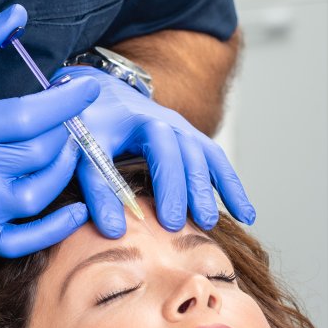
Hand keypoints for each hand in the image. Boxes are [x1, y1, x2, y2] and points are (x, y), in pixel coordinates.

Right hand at [0, 5, 100, 256]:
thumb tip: (19, 17)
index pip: (28, 117)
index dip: (66, 102)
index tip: (86, 86)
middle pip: (40, 153)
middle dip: (67, 129)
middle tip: (72, 114)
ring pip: (41, 193)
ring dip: (65, 167)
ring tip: (67, 145)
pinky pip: (27, 241)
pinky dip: (57, 228)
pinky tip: (76, 208)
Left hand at [50, 66, 254, 237]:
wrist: (106, 96)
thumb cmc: (90, 127)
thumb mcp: (81, 151)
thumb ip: (96, 188)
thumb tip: (113, 231)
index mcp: (138, 119)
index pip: (156, 153)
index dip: (163, 187)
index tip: (162, 224)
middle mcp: (166, 121)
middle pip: (184, 155)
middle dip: (189, 190)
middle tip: (191, 225)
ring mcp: (183, 130)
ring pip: (205, 157)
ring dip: (213, 190)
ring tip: (212, 224)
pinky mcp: (193, 142)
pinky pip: (218, 163)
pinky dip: (232, 187)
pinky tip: (245, 214)